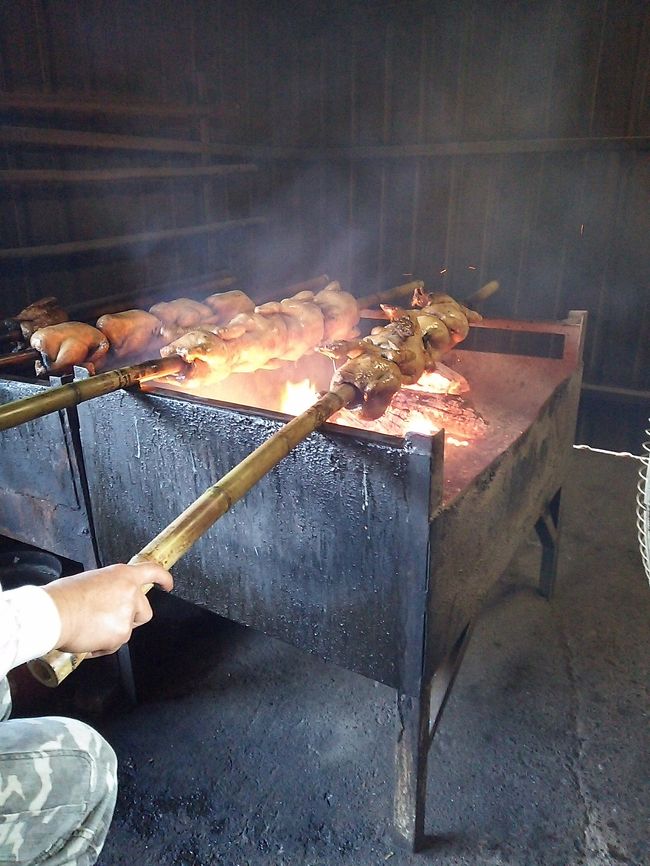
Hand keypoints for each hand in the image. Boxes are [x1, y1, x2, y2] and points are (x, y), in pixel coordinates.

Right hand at [44, 562, 172, 656]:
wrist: (54, 614)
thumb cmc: (63, 597)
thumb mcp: (91, 582)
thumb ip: (109, 589)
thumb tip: (108, 601)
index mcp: (122, 575)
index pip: (152, 572)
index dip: (163, 578)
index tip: (167, 584)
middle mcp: (130, 593)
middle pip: (144, 611)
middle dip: (131, 618)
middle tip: (108, 619)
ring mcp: (127, 614)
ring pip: (127, 630)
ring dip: (113, 633)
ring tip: (89, 628)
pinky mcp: (121, 634)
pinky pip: (115, 645)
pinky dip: (102, 646)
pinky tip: (87, 639)